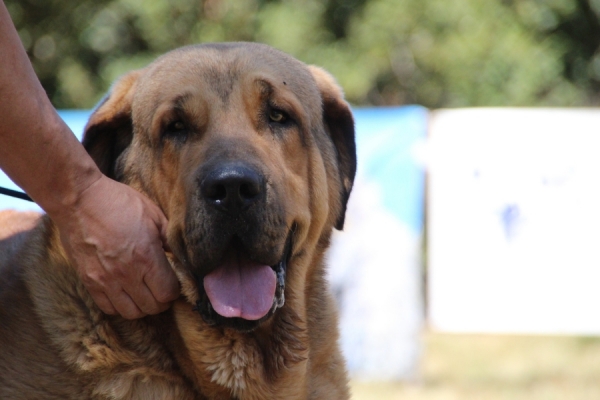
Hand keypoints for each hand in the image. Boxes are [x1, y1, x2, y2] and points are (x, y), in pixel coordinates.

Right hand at [54, 174, 179, 318]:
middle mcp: (127, 274)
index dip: (175, 290)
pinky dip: (119, 305)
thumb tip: (181, 255)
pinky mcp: (88, 281)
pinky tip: (125, 292)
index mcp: (147, 257)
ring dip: (142, 306)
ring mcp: (105, 280)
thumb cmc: (119, 202)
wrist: (78, 199)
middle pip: (152, 307)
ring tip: (145, 293)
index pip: (168, 293)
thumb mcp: (154, 214)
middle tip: (162, 288)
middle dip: (162, 301)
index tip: (174, 281)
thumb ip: (170, 238)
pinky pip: (108, 307)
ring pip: (131, 313)